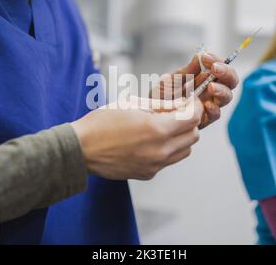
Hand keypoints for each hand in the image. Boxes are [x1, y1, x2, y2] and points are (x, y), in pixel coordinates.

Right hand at [71, 97, 203, 180]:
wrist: (80, 149)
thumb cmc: (102, 122)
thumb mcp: (132, 104)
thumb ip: (160, 105)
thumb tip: (179, 104)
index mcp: (157, 129)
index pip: (193, 118)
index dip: (195, 107)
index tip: (191, 101)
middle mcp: (160, 151)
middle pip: (194, 136)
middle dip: (190, 121)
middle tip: (178, 112)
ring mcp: (155, 165)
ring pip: (185, 151)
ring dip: (182, 137)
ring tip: (166, 127)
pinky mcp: (147, 174)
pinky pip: (168, 161)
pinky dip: (168, 149)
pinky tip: (151, 141)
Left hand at [151, 53, 238, 128]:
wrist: (150, 114)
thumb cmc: (162, 96)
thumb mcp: (171, 80)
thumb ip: (185, 71)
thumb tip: (198, 57)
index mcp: (205, 79)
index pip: (220, 68)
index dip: (218, 60)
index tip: (206, 57)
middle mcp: (211, 91)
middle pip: (230, 81)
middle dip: (226, 72)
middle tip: (215, 68)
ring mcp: (209, 105)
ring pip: (226, 96)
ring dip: (221, 89)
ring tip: (211, 86)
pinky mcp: (204, 120)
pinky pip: (215, 115)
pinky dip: (213, 109)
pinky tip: (206, 105)